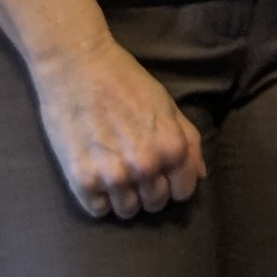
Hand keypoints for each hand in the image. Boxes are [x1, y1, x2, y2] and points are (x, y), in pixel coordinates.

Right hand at [28, 33, 206, 220]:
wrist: (77, 65)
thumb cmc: (125, 80)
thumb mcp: (167, 104)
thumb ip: (188, 140)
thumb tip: (199, 175)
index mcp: (172, 147)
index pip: (183, 192)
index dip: (173, 183)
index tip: (161, 173)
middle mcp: (146, 166)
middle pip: (155, 204)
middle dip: (149, 190)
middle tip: (134, 169)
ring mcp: (114, 175)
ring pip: (127, 211)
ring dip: (123, 197)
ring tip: (114, 172)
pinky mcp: (82, 179)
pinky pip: (98, 210)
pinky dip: (98, 198)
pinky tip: (96, 175)